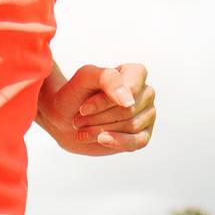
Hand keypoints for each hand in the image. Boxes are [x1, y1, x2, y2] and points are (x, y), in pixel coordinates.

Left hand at [36, 63, 155, 156]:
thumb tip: (129, 101)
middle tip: (78, 120)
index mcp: (136, 73)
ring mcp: (147, 115)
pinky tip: (100, 139)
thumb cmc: (77, 93)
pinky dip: (117, 142)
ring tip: (84, 129)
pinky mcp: (143, 135)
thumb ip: (109, 80)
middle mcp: (146, 93)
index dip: (105, 101)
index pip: (131, 88)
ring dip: (102, 130)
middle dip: (99, 117)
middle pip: (129, 110)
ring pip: (132, 126)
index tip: (83, 108)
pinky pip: (138, 142)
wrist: (66, 117)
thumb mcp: (86, 77)